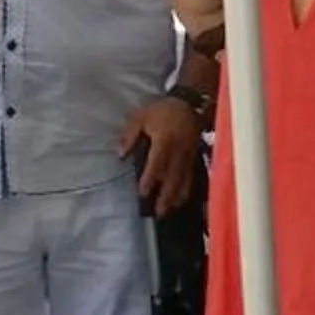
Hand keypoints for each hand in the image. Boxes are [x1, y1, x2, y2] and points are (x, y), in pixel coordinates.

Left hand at [118, 94, 200, 214]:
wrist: (188, 103)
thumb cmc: (162, 110)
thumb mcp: (140, 117)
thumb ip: (129, 135)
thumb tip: (121, 155)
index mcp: (164, 140)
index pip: (157, 164)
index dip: (150, 179)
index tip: (143, 193)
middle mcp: (178, 151)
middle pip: (173, 177)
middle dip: (166, 196)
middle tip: (158, 212)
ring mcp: (188, 155)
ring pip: (184, 180)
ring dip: (176, 197)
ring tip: (168, 210)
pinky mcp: (194, 157)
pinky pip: (191, 176)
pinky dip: (186, 190)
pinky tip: (181, 199)